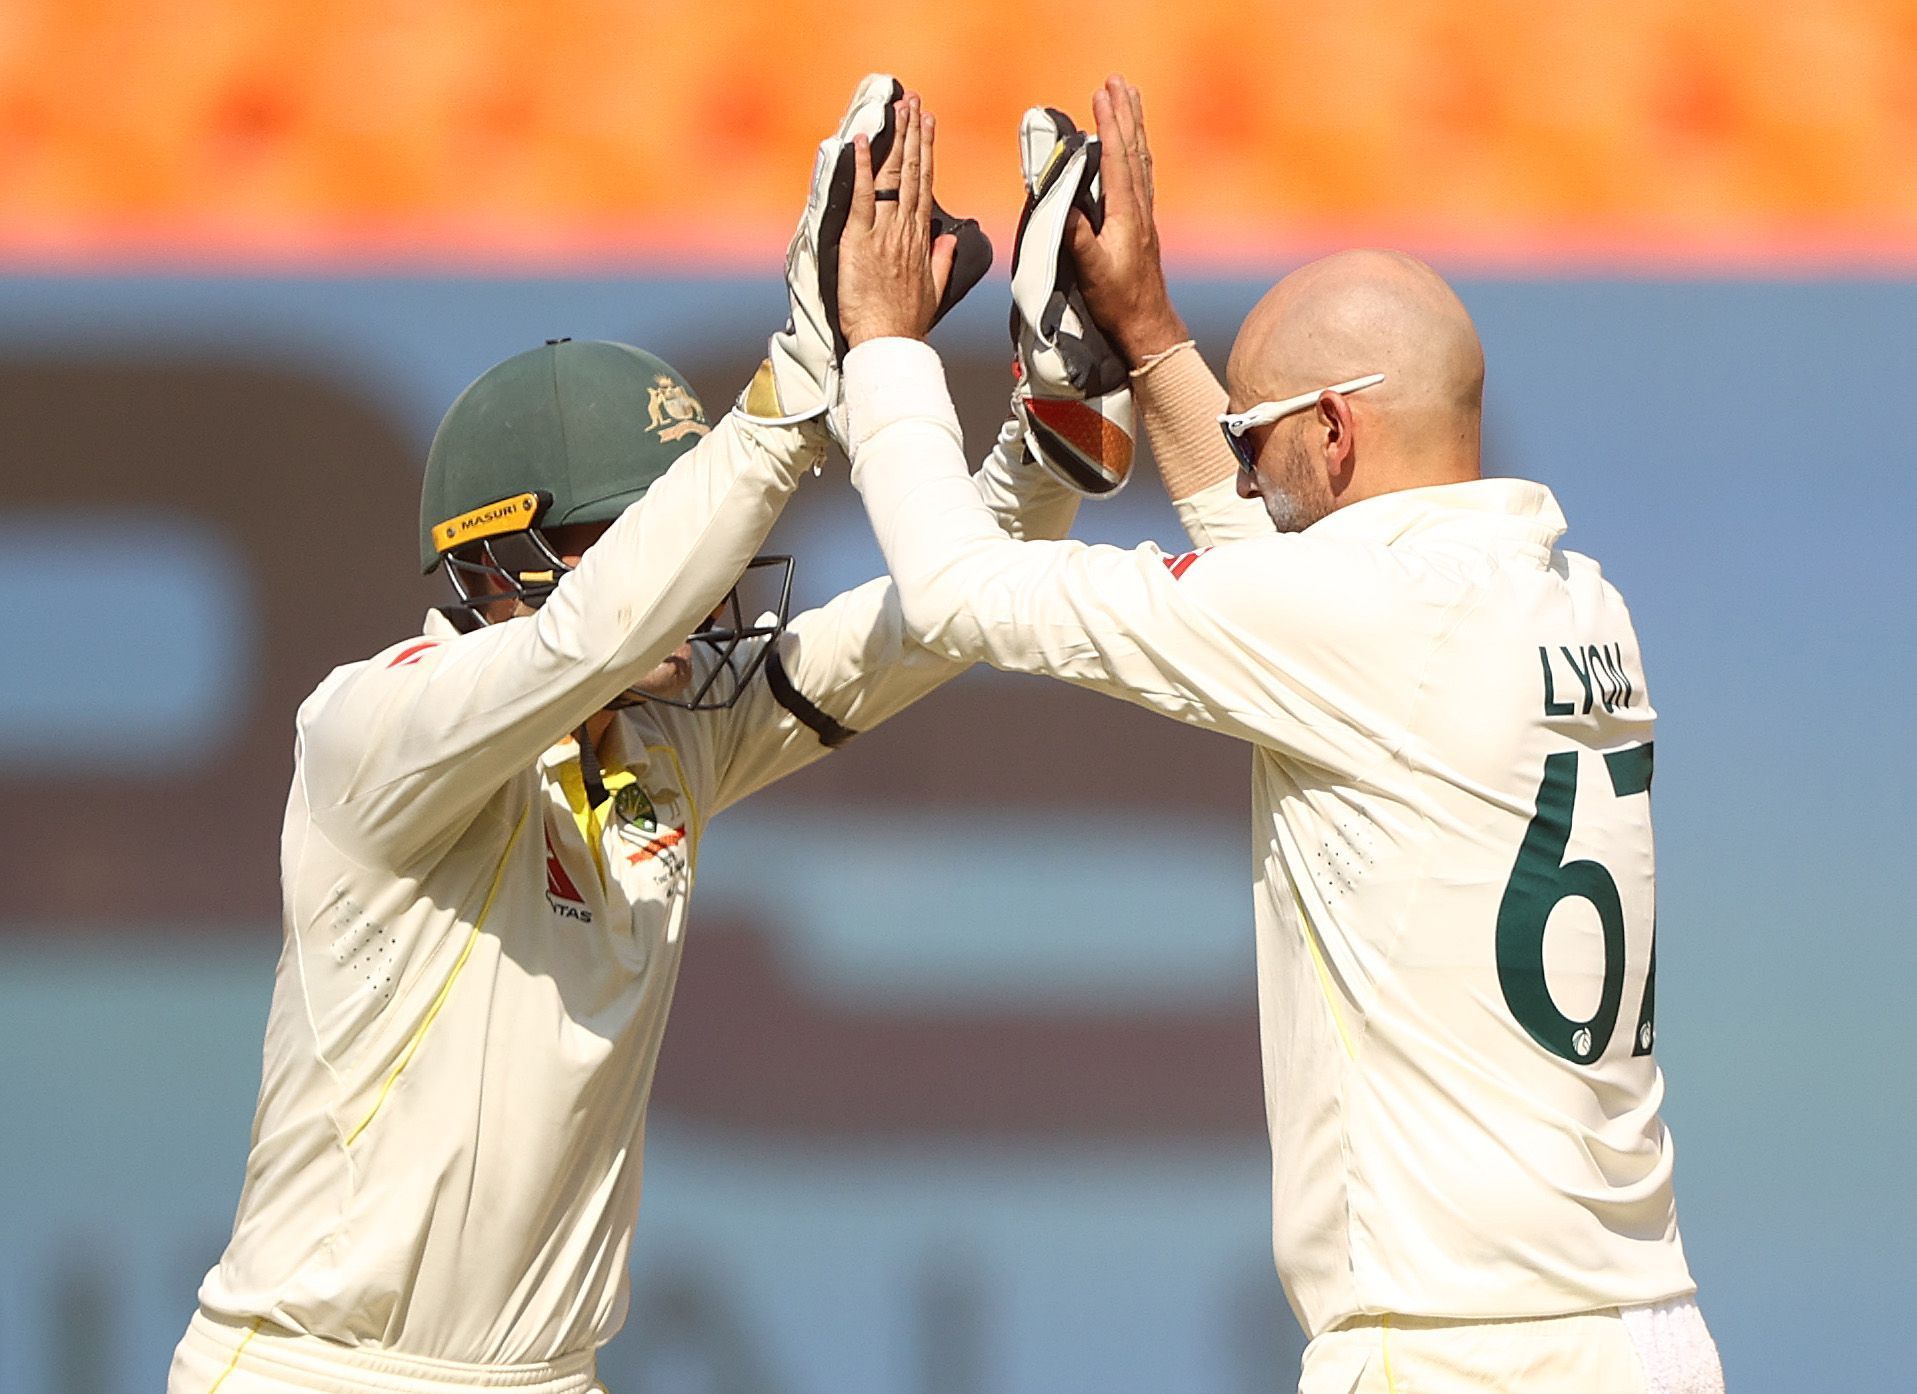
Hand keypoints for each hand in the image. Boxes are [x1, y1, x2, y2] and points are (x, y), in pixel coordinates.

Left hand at [837, 96, 957, 348]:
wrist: (890, 342)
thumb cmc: (907, 323)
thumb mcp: (935, 291)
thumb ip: (942, 261)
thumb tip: (949, 238)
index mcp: (921, 240)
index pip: (925, 186)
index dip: (926, 152)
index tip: (928, 125)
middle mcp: (906, 230)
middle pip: (913, 172)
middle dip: (914, 134)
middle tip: (914, 102)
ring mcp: (884, 233)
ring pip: (894, 177)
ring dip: (896, 139)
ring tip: (899, 109)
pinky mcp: (861, 240)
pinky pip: (863, 197)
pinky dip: (863, 168)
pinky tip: (863, 141)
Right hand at [1067, 75, 1188, 366]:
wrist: (1148, 327)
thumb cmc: (1118, 302)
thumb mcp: (1092, 272)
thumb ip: (1077, 238)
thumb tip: (1062, 203)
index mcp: (1126, 213)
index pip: (1117, 158)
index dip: (1110, 124)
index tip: (1101, 92)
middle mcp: (1139, 208)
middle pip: (1133, 149)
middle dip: (1124, 113)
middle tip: (1117, 80)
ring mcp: (1143, 215)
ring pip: (1140, 158)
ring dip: (1133, 125)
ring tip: (1129, 97)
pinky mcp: (1141, 225)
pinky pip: (1141, 176)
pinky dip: (1136, 151)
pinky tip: (1134, 146)